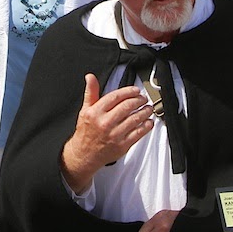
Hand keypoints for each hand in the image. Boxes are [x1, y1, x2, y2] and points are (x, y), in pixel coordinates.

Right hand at [61, 74, 155, 189]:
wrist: (84, 154)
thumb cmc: (86, 131)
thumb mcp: (85, 110)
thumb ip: (91, 92)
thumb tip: (90, 77)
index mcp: (95, 112)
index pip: (116, 97)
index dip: (128, 91)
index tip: (136, 90)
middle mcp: (105, 123)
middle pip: (127, 106)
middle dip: (139, 100)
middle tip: (143, 98)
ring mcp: (114, 135)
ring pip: (135, 119)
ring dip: (145, 111)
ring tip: (148, 108)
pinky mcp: (122, 145)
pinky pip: (138, 133)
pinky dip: (146, 126)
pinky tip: (148, 122)